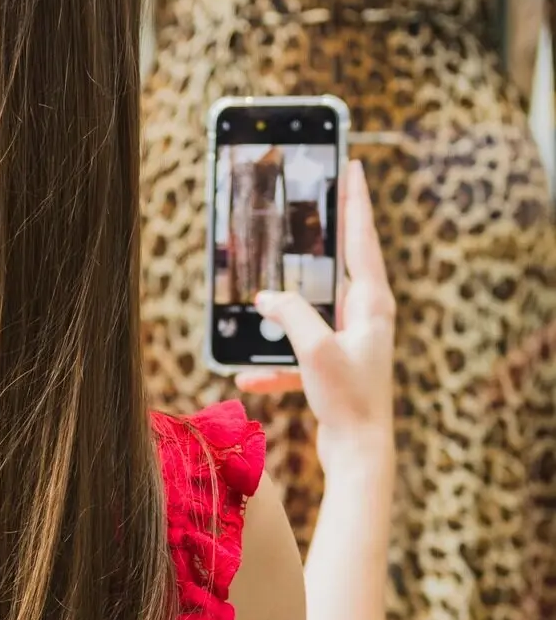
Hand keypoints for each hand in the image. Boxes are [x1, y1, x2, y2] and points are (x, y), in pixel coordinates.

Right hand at [236, 160, 394, 472]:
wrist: (360, 453)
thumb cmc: (348, 400)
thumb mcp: (315, 350)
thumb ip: (290, 315)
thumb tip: (264, 298)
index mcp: (372, 304)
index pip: (363, 240)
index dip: (357, 202)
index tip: (354, 166)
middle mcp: (367, 318)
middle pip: (343, 266)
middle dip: (328, 238)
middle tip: (321, 200)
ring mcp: (352, 343)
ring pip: (314, 311)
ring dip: (287, 309)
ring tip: (264, 292)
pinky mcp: (336, 369)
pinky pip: (299, 355)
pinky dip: (275, 364)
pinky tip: (247, 377)